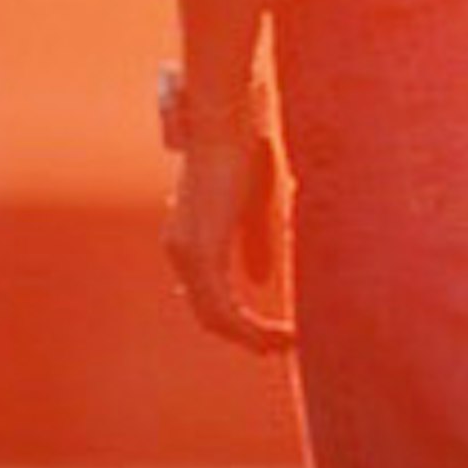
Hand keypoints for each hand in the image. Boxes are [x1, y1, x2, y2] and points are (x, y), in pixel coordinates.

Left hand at [166, 116, 293, 352]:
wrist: (224, 122)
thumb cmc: (242, 149)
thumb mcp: (252, 206)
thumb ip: (253, 245)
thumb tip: (260, 283)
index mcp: (188, 237)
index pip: (206, 295)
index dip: (236, 319)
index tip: (267, 331)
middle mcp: (179, 250)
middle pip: (209, 314)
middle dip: (247, 335)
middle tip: (281, 345)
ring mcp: (187, 255)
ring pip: (217, 319)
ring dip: (254, 337)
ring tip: (288, 343)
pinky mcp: (202, 255)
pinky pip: (226, 312)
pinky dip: (254, 328)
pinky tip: (284, 331)